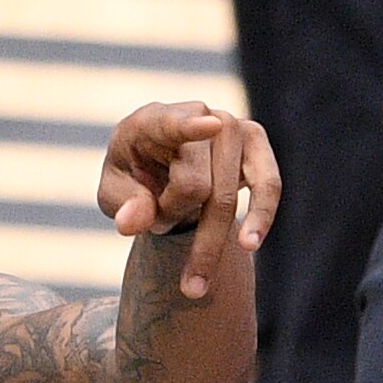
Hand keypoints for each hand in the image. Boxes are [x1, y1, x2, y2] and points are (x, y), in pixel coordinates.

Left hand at [97, 102, 280, 303]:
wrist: (164, 170)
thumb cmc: (135, 182)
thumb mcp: (114, 196)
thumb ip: (123, 207)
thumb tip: (133, 222)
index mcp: (151, 121)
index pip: (171, 125)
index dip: (190, 128)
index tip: (210, 125)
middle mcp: (196, 113)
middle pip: (195, 187)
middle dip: (175, 218)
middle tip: (158, 225)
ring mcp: (230, 125)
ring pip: (226, 197)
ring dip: (205, 235)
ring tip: (191, 269)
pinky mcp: (256, 142)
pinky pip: (267, 186)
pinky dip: (260, 219)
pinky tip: (249, 245)